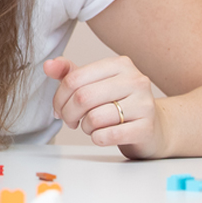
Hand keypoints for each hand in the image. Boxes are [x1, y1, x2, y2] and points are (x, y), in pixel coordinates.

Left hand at [45, 56, 165, 157]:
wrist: (154, 127)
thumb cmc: (117, 103)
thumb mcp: (93, 83)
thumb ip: (69, 73)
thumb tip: (48, 65)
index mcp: (119, 64)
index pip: (74, 79)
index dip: (59, 97)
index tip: (58, 109)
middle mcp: (135, 80)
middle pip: (82, 97)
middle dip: (68, 114)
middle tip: (70, 121)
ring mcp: (144, 104)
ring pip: (94, 117)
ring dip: (85, 127)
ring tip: (90, 126)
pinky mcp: (147, 128)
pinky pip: (108, 135)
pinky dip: (97, 138)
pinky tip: (102, 135)